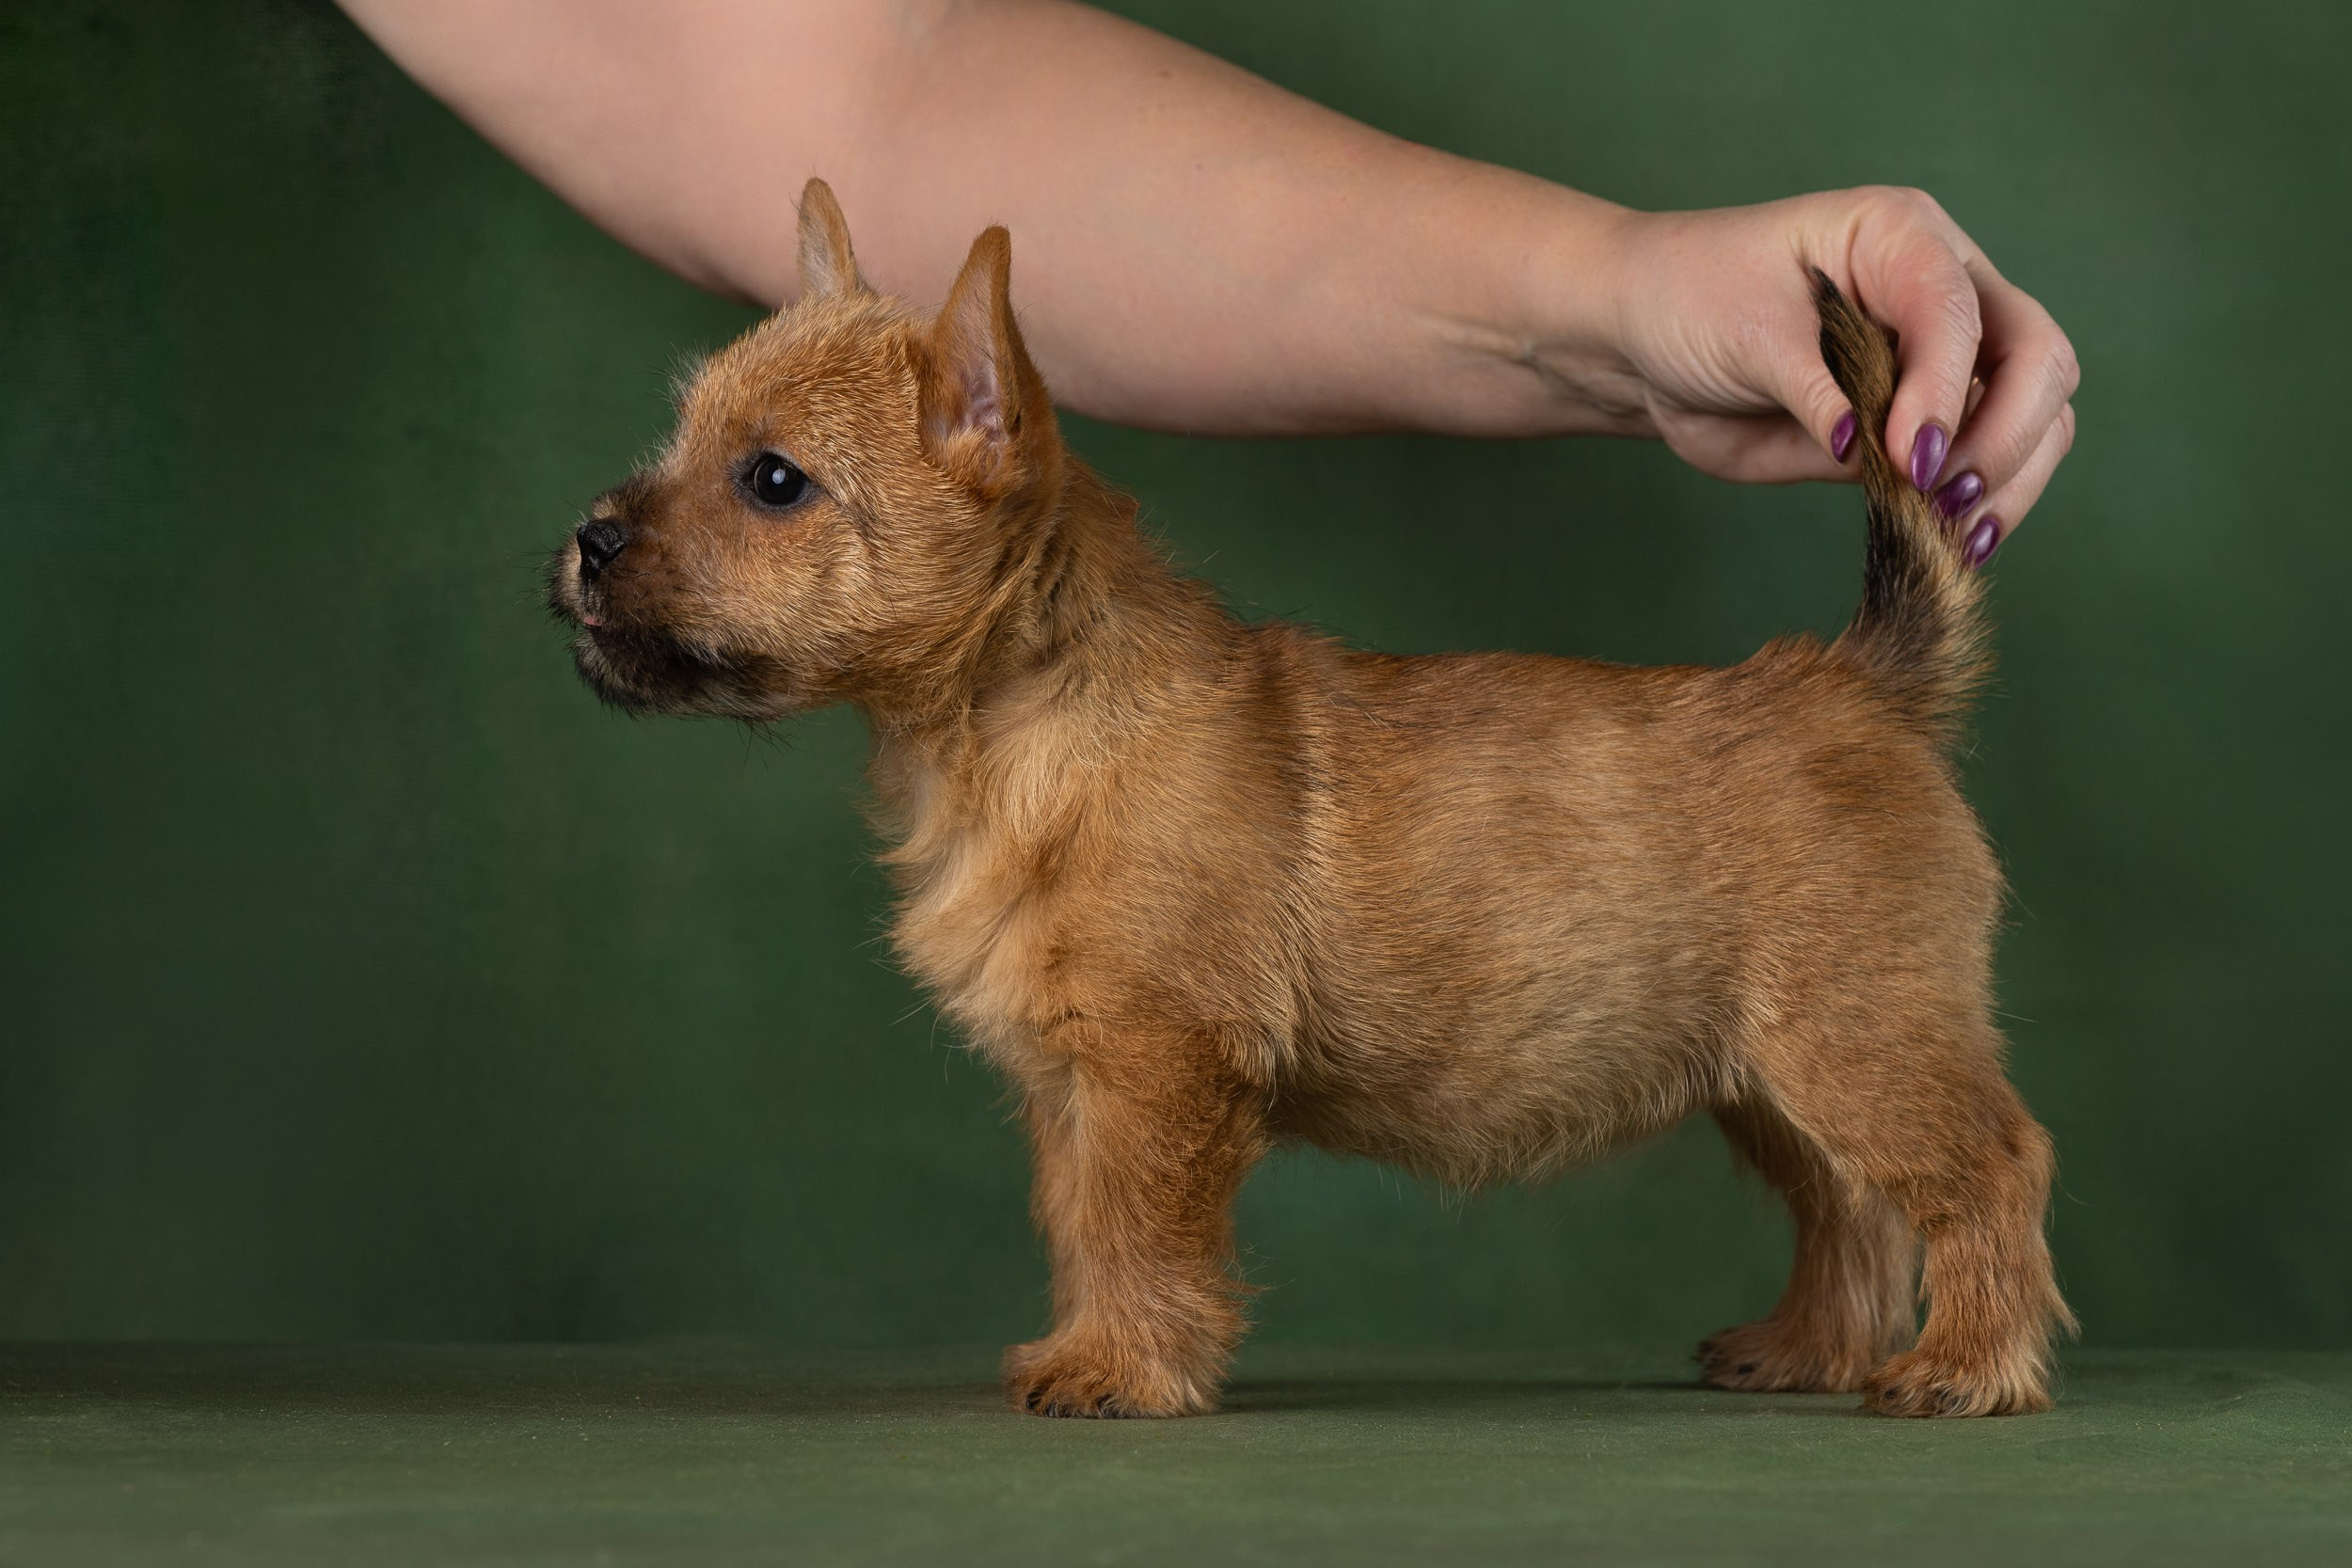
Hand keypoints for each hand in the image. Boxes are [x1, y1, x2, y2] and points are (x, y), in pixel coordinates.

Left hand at [1604, 187, 2078, 553]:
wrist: (1650, 345)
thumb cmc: (1693, 302)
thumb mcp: (1745, 333)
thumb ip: (1813, 388)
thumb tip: (1862, 448)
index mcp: (1901, 237)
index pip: (1960, 310)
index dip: (1945, 389)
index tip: (1909, 458)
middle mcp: (1944, 289)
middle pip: (2036, 359)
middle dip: (2003, 435)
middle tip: (1940, 494)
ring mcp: (1945, 359)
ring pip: (2040, 415)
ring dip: (2010, 479)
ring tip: (1954, 532)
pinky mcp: (1925, 424)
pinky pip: (1993, 463)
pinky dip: (1991, 505)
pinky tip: (1956, 546)